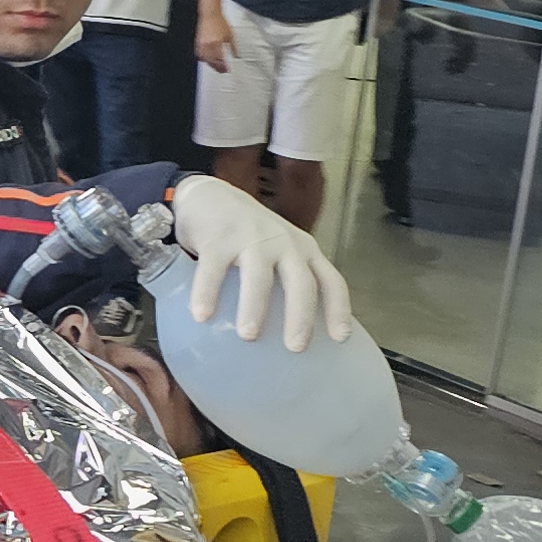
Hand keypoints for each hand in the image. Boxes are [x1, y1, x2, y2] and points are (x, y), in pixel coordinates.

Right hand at [168, 173, 355, 350]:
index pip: (330, 280)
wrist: (210, 195)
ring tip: (248, 336)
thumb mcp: (278, 252)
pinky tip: (202, 316)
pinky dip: (207, 293)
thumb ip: (286, 281)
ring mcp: (250, 238)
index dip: (338, 309)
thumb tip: (290, 337)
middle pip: (300, 281)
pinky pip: (212, 269)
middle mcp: (283, 243)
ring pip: (258, 275)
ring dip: (255, 306)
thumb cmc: (248, 235)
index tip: (340, 338)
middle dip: (301, 315)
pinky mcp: (218, 238)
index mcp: (303, 250)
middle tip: (295, 346)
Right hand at [194, 1, 233, 73]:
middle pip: (213, 62)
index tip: (228, 70)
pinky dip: (204, 59)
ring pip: (205, 60)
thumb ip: (233, 47)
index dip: (225, 67)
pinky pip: (200, 55)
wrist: (210, 15)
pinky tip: (208, 60)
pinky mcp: (198, 43)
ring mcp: (202, 45)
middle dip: (218, 68)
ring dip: (211, 65)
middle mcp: (209, 45)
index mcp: (218, 43)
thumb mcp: (230, 35)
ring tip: (216, 67)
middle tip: (223, 71)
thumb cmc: (220, 22)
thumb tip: (237, 56)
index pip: (221, 60)